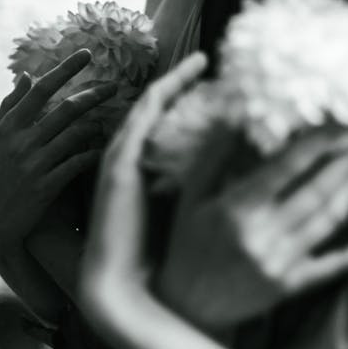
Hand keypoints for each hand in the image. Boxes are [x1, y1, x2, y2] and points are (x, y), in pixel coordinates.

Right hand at [0, 49, 116, 260]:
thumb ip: (10, 106)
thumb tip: (27, 75)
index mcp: (8, 126)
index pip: (42, 88)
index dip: (66, 68)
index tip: (87, 54)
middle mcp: (21, 141)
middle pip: (66, 109)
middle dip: (94, 94)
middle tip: (114, 86)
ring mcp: (34, 164)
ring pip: (75, 135)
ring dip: (95, 125)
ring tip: (105, 122)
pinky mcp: (46, 187)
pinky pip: (77, 164)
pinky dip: (92, 153)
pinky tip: (101, 149)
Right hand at [80, 53, 207, 314]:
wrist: (119, 287)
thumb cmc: (150, 257)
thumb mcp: (174, 211)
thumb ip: (185, 184)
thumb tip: (228, 169)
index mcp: (136, 167)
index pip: (158, 120)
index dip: (179, 95)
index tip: (208, 79)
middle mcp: (125, 155)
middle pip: (153, 106)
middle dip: (177, 81)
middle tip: (204, 60)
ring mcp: (119, 156)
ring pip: (149, 105)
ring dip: (174, 81)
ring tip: (200, 61)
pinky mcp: (120, 162)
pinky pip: (145, 115)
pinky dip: (166, 92)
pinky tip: (189, 76)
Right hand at [157, 126, 347, 330]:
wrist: (186, 307)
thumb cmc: (186, 245)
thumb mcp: (191, 197)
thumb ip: (214, 156)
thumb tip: (236, 117)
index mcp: (236, 210)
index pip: (286, 168)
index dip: (319, 142)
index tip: (342, 121)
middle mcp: (264, 236)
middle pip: (317, 191)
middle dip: (347, 157)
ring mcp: (282, 263)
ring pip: (330, 219)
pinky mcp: (294, 285)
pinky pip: (338, 263)